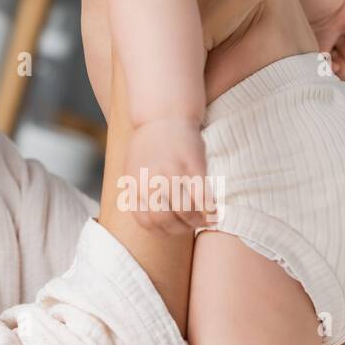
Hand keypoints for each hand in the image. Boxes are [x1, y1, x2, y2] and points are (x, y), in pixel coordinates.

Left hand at [121, 119, 208, 234]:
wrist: (163, 114)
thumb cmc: (149, 143)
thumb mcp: (133, 167)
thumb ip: (138, 191)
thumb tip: (146, 217)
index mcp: (136, 184)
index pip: (146, 222)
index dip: (161, 230)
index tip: (171, 228)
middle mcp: (152, 181)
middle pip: (165, 221)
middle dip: (179, 228)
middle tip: (188, 226)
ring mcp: (173, 174)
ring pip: (186, 212)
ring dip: (195, 221)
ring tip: (200, 219)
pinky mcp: (193, 167)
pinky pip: (202, 198)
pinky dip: (208, 210)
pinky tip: (211, 210)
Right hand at [313, 1, 344, 78]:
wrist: (320, 10)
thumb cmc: (311, 32)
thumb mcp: (313, 54)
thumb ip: (323, 69)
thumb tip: (336, 74)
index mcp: (330, 57)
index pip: (344, 74)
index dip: (342, 70)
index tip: (334, 63)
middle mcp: (343, 49)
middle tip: (339, 44)